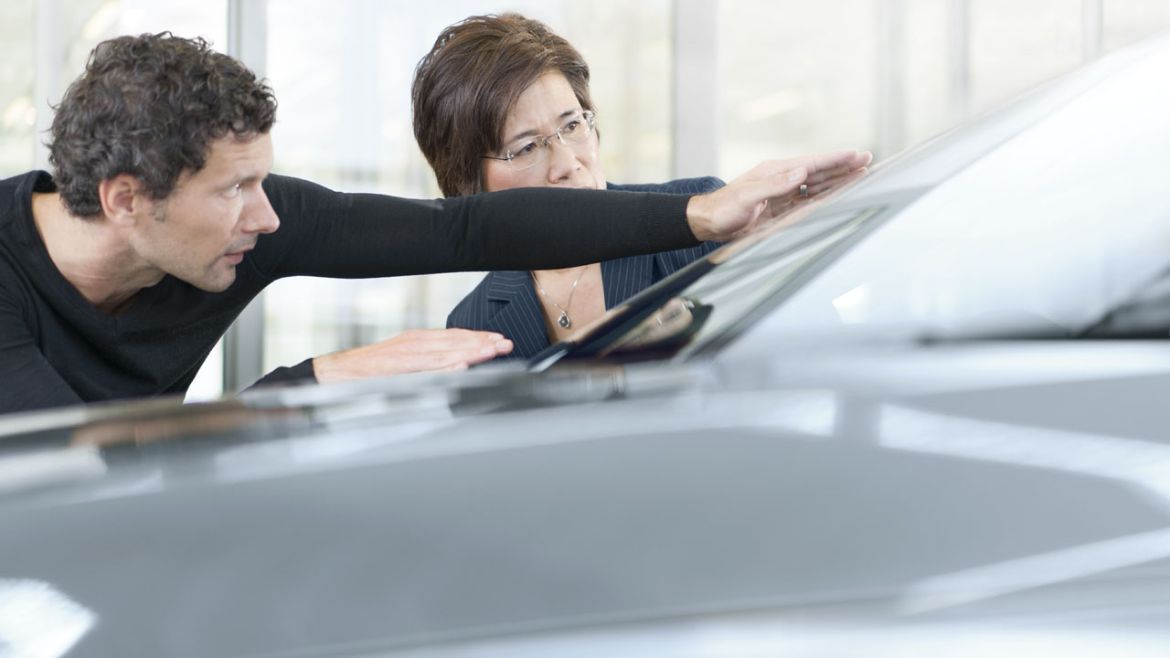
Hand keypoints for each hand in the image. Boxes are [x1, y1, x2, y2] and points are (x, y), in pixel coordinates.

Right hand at [312, 328, 513, 382]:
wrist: (337, 372)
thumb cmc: (370, 370)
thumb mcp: (404, 362)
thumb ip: (427, 362)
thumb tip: (455, 365)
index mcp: (417, 340)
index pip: (454, 336)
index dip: (478, 337)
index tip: (498, 340)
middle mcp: (414, 342)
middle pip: (455, 341)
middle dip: (482, 342)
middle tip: (505, 344)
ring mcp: (406, 353)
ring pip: (445, 351)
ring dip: (470, 350)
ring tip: (491, 351)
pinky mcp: (397, 365)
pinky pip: (425, 365)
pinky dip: (445, 364)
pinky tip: (461, 364)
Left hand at [686, 149, 871, 240]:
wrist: (708, 223)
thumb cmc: (723, 208)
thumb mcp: (747, 196)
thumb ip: (775, 185)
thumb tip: (801, 173)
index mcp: (775, 171)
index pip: (811, 164)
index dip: (834, 160)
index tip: (854, 154)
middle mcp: (782, 179)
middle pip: (819, 172)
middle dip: (843, 166)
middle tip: (868, 159)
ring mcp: (783, 194)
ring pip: (817, 186)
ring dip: (839, 180)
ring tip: (861, 174)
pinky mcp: (781, 208)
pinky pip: (808, 201)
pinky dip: (826, 197)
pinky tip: (839, 194)